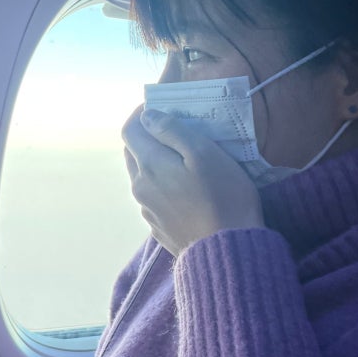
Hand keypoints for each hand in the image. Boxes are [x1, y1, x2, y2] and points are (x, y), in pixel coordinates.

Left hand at [122, 106, 264, 256]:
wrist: (228, 251)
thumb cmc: (223, 196)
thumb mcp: (204, 153)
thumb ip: (172, 130)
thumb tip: (148, 117)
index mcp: (149, 166)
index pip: (129, 129)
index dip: (141, 113)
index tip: (160, 105)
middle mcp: (140, 187)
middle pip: (133, 152)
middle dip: (148, 136)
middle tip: (174, 129)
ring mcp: (148, 210)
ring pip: (143, 176)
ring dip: (155, 161)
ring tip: (183, 159)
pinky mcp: (159, 228)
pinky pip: (154, 197)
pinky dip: (163, 184)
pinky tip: (186, 189)